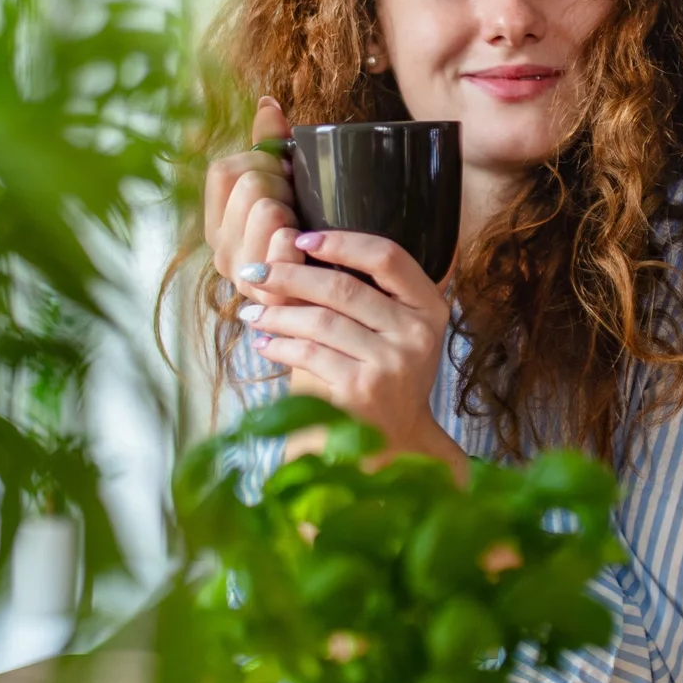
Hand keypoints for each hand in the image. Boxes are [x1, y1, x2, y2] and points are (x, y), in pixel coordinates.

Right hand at [203, 96, 303, 309]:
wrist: (341, 301)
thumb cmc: (313, 239)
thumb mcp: (289, 189)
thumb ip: (271, 147)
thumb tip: (268, 102)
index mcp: (219, 222)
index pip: (225, 170)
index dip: (262, 163)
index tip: (286, 179)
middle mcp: (222, 252)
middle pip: (250, 184)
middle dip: (285, 187)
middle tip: (300, 211)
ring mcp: (245, 278)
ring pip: (266, 209)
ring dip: (295, 215)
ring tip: (305, 235)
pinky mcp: (271, 299)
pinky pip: (284, 244)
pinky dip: (302, 243)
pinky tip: (309, 254)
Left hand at [235, 230, 467, 479]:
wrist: (394, 442)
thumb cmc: (381, 376)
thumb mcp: (383, 330)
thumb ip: (350, 292)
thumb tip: (284, 247)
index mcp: (430, 308)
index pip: (387, 257)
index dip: (342, 242)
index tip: (301, 239)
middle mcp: (418, 333)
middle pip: (344, 287)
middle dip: (290, 276)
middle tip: (255, 273)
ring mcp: (393, 362)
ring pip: (321, 320)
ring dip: (277, 313)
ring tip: (251, 313)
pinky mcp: (364, 388)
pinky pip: (310, 353)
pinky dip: (279, 345)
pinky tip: (263, 343)